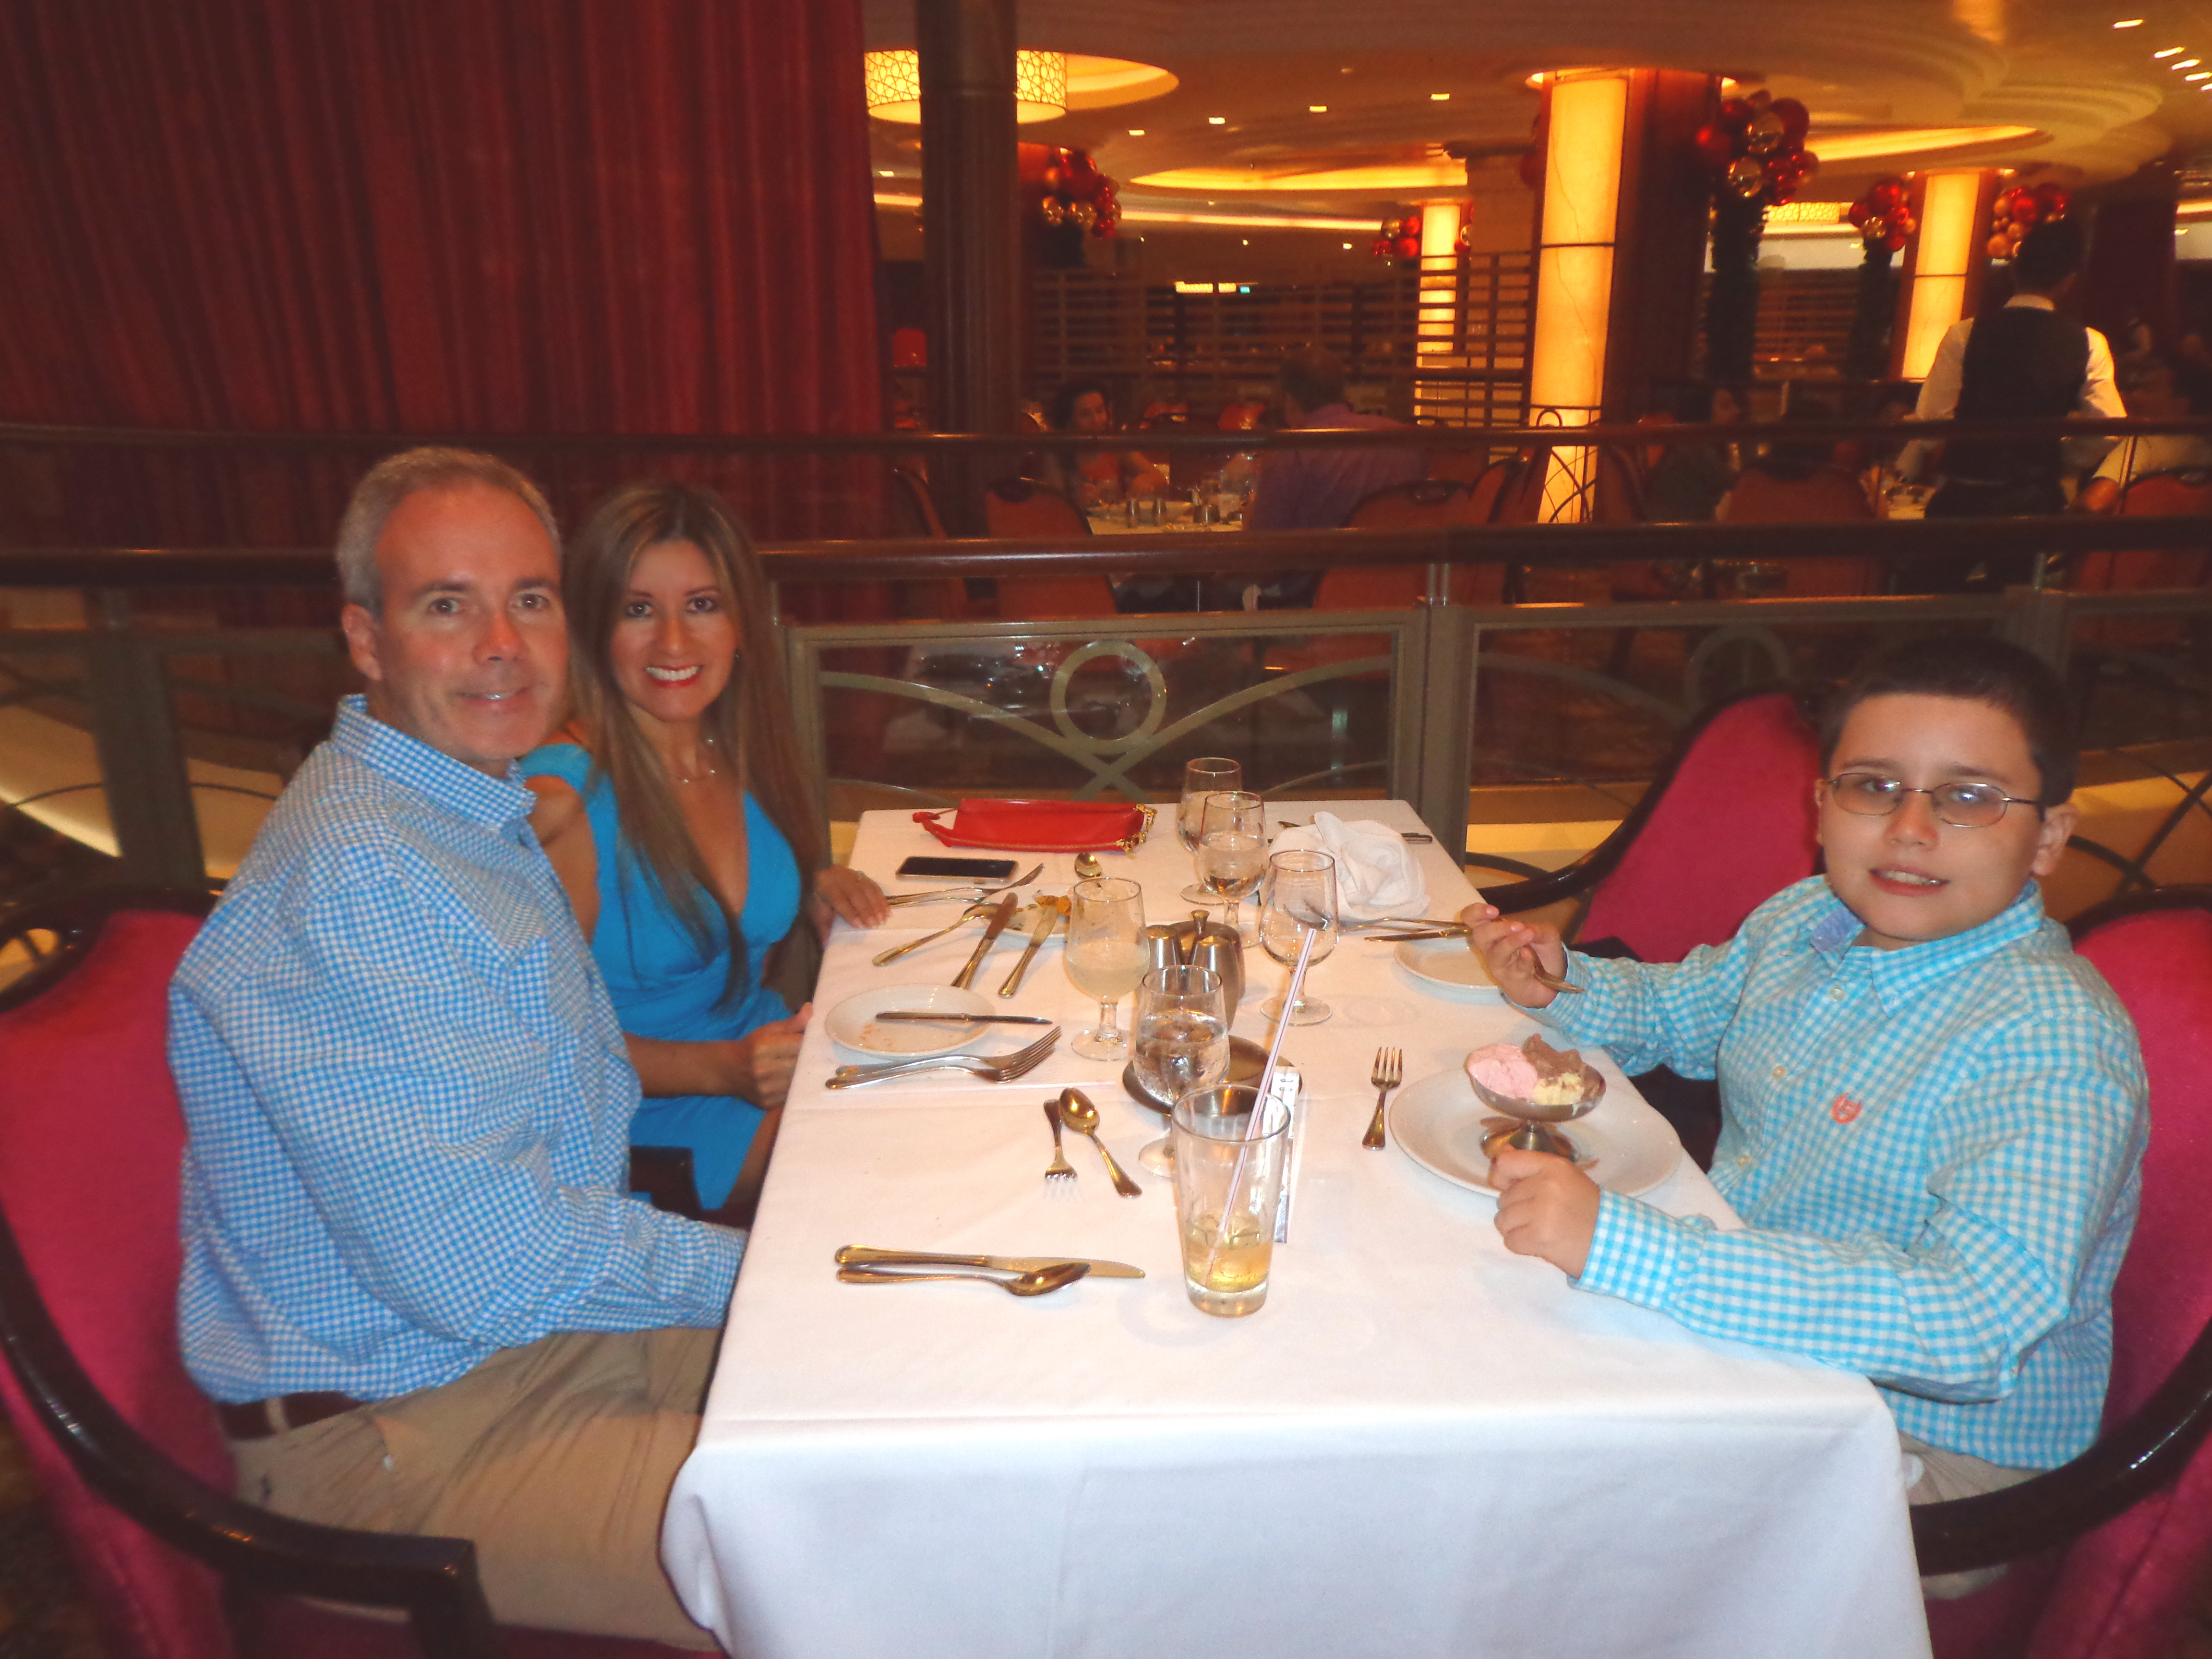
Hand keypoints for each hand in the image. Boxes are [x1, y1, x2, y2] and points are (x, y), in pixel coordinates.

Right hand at [727, 1003, 810, 1108]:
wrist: (727, 1071)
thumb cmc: (751, 1047)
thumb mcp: (768, 1031)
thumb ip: (792, 1023)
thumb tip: (811, 1009)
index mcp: (763, 1047)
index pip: (798, 1045)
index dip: (809, 1043)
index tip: (814, 1042)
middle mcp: (764, 1069)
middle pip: (800, 1065)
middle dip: (808, 1060)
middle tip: (814, 1056)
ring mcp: (765, 1089)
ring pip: (798, 1082)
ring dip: (804, 1076)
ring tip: (805, 1069)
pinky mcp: (767, 1103)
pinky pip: (791, 1096)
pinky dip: (795, 1089)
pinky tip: (793, 1082)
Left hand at [814, 865, 889, 929]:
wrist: (819, 872)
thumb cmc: (817, 895)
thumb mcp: (815, 909)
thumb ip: (822, 924)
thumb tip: (826, 943)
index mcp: (826, 885)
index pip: (839, 899)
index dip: (850, 912)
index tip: (859, 925)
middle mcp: (840, 877)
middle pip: (855, 893)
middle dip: (866, 909)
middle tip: (874, 924)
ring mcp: (852, 874)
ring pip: (867, 888)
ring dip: (877, 904)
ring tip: (883, 919)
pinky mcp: (862, 876)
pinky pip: (874, 886)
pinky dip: (882, 899)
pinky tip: (887, 911)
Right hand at [1458, 903, 1564, 1007]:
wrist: (1549, 984)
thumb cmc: (1540, 954)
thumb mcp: (1545, 934)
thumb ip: (1537, 928)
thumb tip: (1527, 929)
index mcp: (1494, 932)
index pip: (1471, 919)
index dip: (1475, 912)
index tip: (1493, 911)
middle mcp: (1490, 949)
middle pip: (1479, 935)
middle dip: (1496, 928)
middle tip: (1518, 925)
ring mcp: (1499, 966)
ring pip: (1497, 953)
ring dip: (1511, 942)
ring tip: (1528, 934)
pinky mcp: (1511, 981)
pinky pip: (1515, 970)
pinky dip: (1523, 960)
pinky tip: (1529, 954)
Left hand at [1489, 1148, 1600, 1276]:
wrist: (1613, 1241)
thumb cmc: (1587, 1208)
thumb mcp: (1565, 1177)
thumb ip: (1532, 1166)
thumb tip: (1501, 1153)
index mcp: (1553, 1167)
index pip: (1506, 1163)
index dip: (1501, 1176)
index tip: (1507, 1185)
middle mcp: (1546, 1185)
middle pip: (1504, 1198)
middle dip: (1517, 1209)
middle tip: (1542, 1215)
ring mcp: (1542, 1212)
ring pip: (1503, 1220)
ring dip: (1517, 1228)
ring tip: (1540, 1228)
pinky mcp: (1539, 1237)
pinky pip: (1510, 1240)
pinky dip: (1522, 1245)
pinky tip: (1540, 1242)